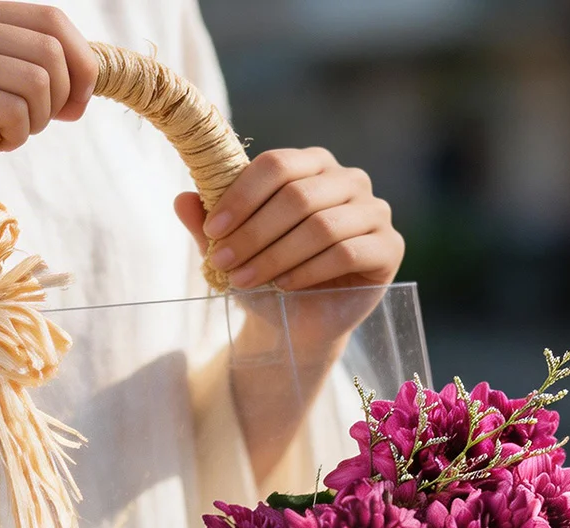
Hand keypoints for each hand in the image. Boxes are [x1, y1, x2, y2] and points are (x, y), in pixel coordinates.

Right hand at [0, 1, 97, 213]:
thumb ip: (7, 64)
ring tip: (10, 137)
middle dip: (64, 94)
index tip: (76, 105)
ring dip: (37, 119)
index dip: (80, 64)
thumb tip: (83, 72)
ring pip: (37, 78)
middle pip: (51, 46)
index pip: (49, 17)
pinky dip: (16, 136)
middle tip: (42, 127)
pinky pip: (13, 110)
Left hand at [174, 147, 403, 290]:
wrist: (301, 321)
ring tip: (245, 280)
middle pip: (297, 195)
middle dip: (253, 232)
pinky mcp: (388, 246)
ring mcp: (374, 211)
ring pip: (320, 225)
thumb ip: (209, 224)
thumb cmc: (270, 274)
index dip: (241, 196)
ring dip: (276, 256)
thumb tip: (181, 199)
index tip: (212, 230)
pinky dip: (309, 270)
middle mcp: (349, 180)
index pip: (277, 165)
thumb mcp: (234, 249)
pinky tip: (285, 286)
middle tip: (223, 262)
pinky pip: (346, 252)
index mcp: (313, 165)